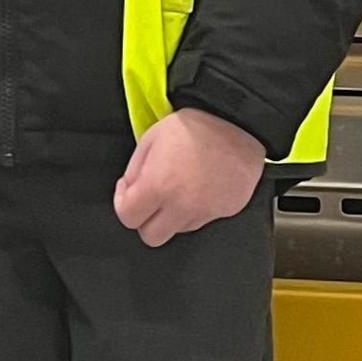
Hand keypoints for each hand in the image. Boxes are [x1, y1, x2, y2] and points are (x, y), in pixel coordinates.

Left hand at [114, 107, 267, 246]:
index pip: (128, 218)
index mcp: (158, 186)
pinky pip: (202, 220)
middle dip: (145, 220)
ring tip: (178, 188)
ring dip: (171, 215)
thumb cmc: (195, 127)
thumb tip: (129, 190)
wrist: (238, 124)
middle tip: (149, 198)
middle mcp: (182, 206)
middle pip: (152, 236)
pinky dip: (194, 210)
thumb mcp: (151, 138)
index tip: (128, 190)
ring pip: (178, 229)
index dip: (122, 203)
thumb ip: (134, 170)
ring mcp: (206, 212)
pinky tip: (198, 188)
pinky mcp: (225, 211)